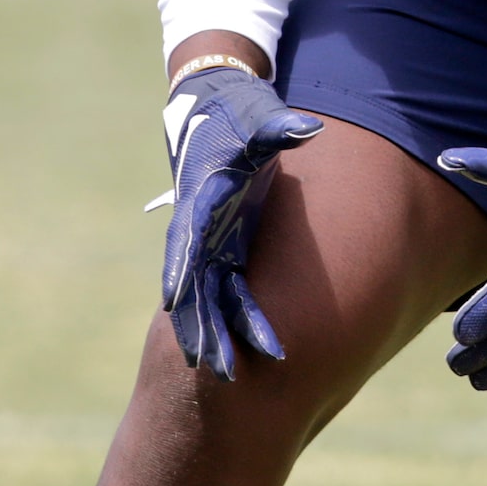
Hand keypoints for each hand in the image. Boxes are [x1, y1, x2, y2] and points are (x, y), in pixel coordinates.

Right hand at [155, 65, 320, 379]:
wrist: (215, 111)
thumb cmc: (238, 116)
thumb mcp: (257, 120)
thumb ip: (280, 129)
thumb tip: (310, 128)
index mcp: (201, 197)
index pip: (189, 238)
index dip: (184, 269)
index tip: (176, 301)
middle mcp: (198, 226)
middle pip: (195, 282)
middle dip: (203, 322)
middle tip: (215, 367)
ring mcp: (207, 240)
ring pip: (206, 295)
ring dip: (211, 332)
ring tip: (223, 374)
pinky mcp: (220, 246)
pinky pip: (222, 289)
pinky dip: (224, 319)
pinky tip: (229, 352)